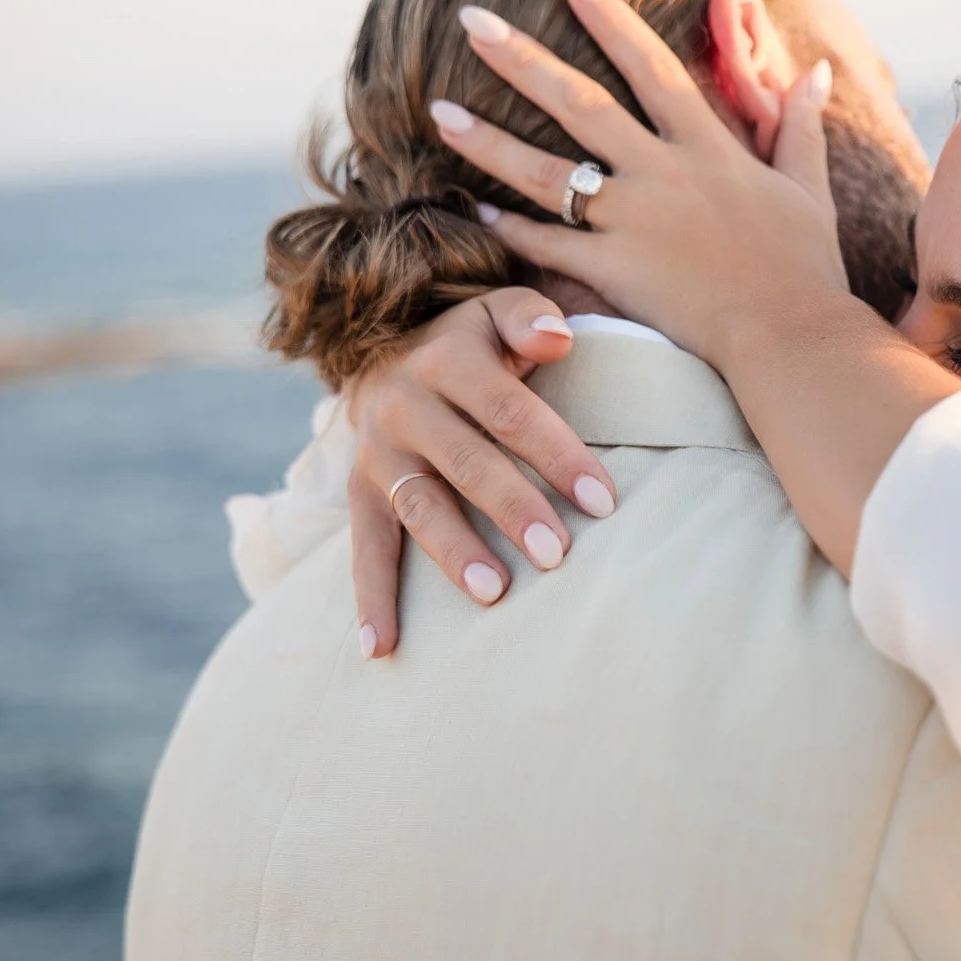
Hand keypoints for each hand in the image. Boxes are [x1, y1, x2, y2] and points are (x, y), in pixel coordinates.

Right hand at [345, 287, 613, 656]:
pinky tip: (379, 648)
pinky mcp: (358, 492)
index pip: (509, 411)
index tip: (603, 502)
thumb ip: (529, 317)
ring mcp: (376, 453)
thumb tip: (560, 339)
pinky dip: (369, 599)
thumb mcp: (497, 312)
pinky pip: (362, 547)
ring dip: (453, 552)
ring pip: (417, 505)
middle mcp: (403, 403)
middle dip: (512, 508)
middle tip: (557, 553)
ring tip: (494, 593)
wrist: (385, 354)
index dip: (557, 454)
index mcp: (447, 359)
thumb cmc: (473, 344)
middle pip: (465, 461)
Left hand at [430, 0, 845, 366]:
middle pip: (581, 103)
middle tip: (472, 19)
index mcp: (708, 146)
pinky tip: (476, 210)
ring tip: (439, 112)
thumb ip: (801, 125)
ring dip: (490, 141)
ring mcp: (635, 222)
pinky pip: (552, 246)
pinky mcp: (618, 272)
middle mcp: (663, 173)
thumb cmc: (805, 266)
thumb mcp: (809, 186)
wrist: (792, 335)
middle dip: (523, 57)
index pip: (651, 65)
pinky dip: (513, 230)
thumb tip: (815, 69)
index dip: (609, 17)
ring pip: (549, 173)